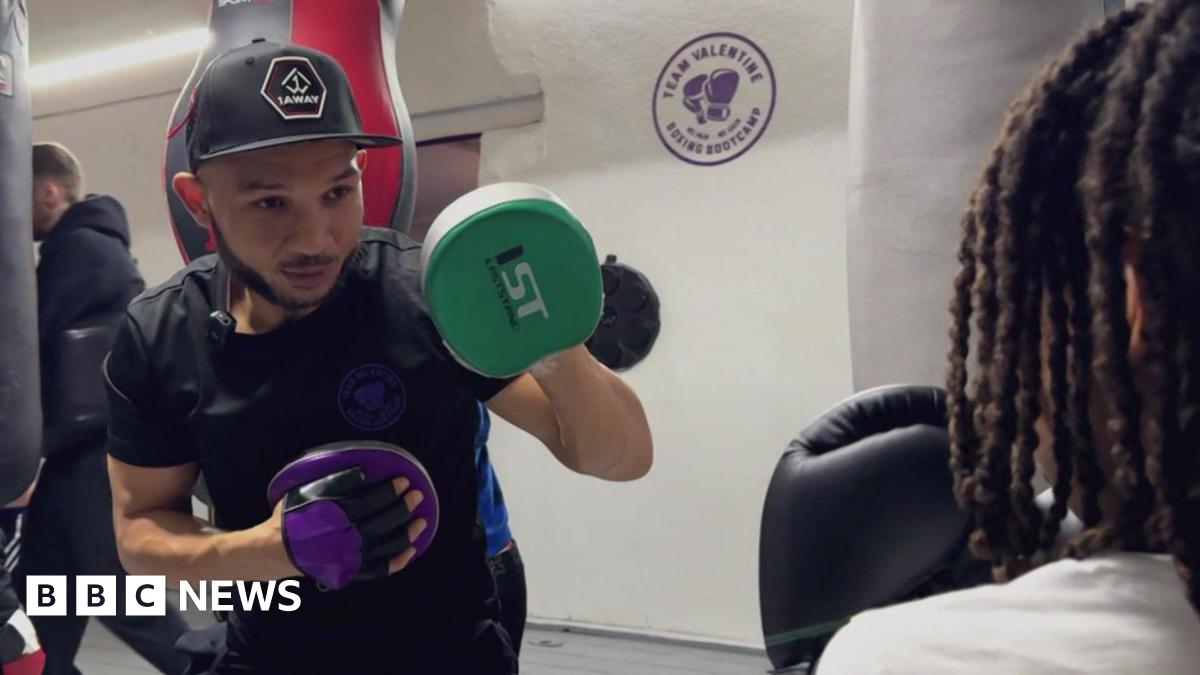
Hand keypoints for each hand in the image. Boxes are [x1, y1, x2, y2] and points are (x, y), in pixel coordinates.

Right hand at [272, 473, 427, 588]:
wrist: (274, 550)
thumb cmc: (292, 515)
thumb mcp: (305, 491)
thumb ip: (335, 481)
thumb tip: (364, 472)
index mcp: (335, 517)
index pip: (372, 502)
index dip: (391, 490)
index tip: (404, 481)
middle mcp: (345, 540)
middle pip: (384, 523)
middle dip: (404, 508)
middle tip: (418, 495)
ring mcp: (350, 559)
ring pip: (387, 547)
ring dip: (408, 534)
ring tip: (422, 521)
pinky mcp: (350, 573)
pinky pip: (380, 570)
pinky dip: (398, 562)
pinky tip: (411, 550)